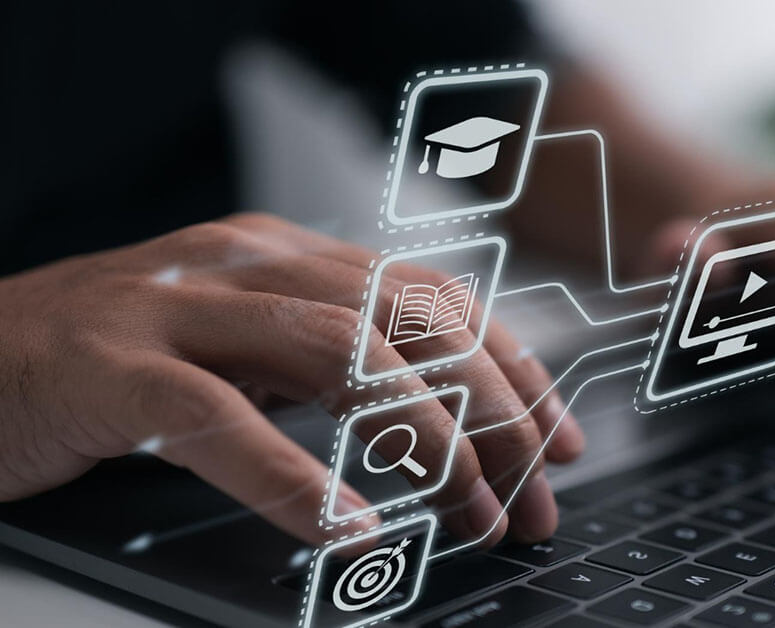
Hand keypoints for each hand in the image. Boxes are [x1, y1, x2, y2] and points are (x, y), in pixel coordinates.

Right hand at [0, 213, 583, 548]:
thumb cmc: (114, 359)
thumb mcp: (245, 346)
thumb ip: (331, 366)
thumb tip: (440, 424)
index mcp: (289, 257)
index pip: (434, 299)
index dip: (512, 368)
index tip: (561, 438)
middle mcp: (247, 263)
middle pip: (409, 324)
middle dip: (492, 415)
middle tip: (533, 498)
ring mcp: (177, 306)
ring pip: (339, 355)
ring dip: (425, 442)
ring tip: (472, 514)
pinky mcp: (110, 366)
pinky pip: (218, 417)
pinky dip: (292, 476)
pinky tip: (347, 527)